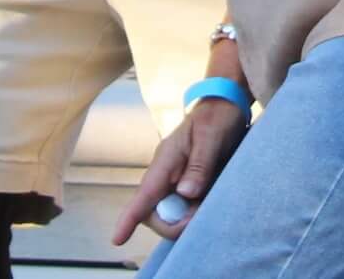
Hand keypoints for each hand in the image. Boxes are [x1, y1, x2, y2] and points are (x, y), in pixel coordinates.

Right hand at [110, 97, 247, 246]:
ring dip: (185, 219)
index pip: (144, 194)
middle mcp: (165, 173)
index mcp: (166, 161)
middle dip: (173, 224)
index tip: (117, 239)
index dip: (129, 218)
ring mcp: (175, 179)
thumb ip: (199, 166)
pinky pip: (183, 207)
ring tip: (209, 206)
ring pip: (170, 213)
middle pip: (155, 213)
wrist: (226, 104)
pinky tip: (209, 205)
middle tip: (201, 216)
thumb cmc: (218, 117)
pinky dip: (193, 212)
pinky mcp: (187, 183)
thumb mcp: (212, 138)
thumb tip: (186, 194)